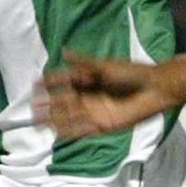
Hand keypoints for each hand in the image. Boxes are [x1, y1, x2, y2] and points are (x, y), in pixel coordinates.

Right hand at [32, 51, 168, 138]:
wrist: (154, 89)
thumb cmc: (131, 74)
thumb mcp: (105, 66)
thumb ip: (84, 63)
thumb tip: (63, 51)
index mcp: (88, 80)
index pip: (63, 82)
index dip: (49, 84)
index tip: (34, 85)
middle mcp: (88, 96)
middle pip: (63, 102)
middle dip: (47, 105)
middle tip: (31, 108)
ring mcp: (94, 112)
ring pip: (68, 117)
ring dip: (53, 119)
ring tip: (37, 122)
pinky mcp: (102, 125)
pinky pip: (81, 130)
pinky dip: (68, 132)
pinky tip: (55, 134)